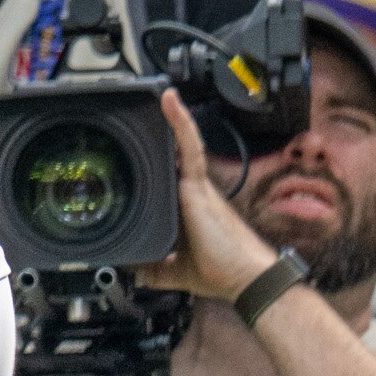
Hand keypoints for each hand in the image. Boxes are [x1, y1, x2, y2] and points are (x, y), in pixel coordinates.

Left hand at [134, 88, 278, 299]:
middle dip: (163, 133)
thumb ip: (151, 269)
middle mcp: (193, 193)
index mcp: (188, 209)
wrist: (245, 280)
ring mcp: (197, 186)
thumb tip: (129, 270)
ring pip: (183, 146)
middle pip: (173, 156)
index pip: (169, 177)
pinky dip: (181, 124)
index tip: (143, 145)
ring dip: (173, 121)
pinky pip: (190, 147)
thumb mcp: (173, 272)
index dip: (159, 159)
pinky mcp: (199, 185)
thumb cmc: (221, 273)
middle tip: (144, 110)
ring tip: (160, 96)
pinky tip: (170, 102)